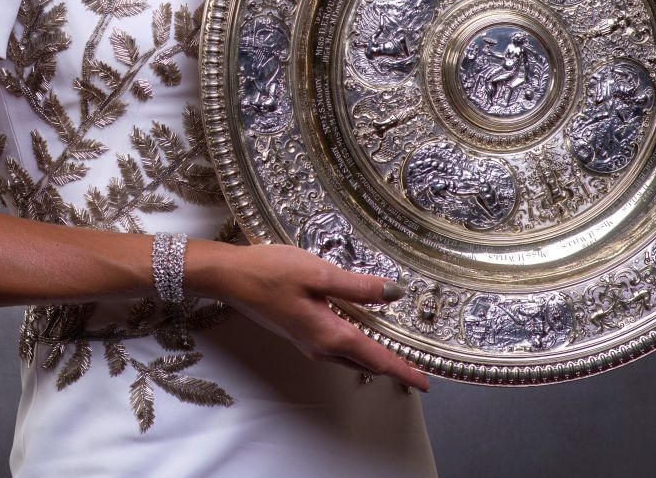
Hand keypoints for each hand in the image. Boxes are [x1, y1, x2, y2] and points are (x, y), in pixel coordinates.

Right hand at [192, 241, 431, 391]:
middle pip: (364, 361)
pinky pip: (335, 345)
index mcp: (329, 334)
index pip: (376, 358)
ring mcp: (307, 340)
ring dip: (372, 357)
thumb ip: (357, 286)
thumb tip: (392, 293)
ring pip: (348, 355)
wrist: (229, 277)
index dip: (403, 370)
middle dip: (391, 367)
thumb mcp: (319, 274)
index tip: (425, 383)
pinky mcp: (298, 331)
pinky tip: (359, 332)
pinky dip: (354, 345)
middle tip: (415, 372)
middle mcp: (320, 345)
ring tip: (394, 354)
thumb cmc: (270, 272)